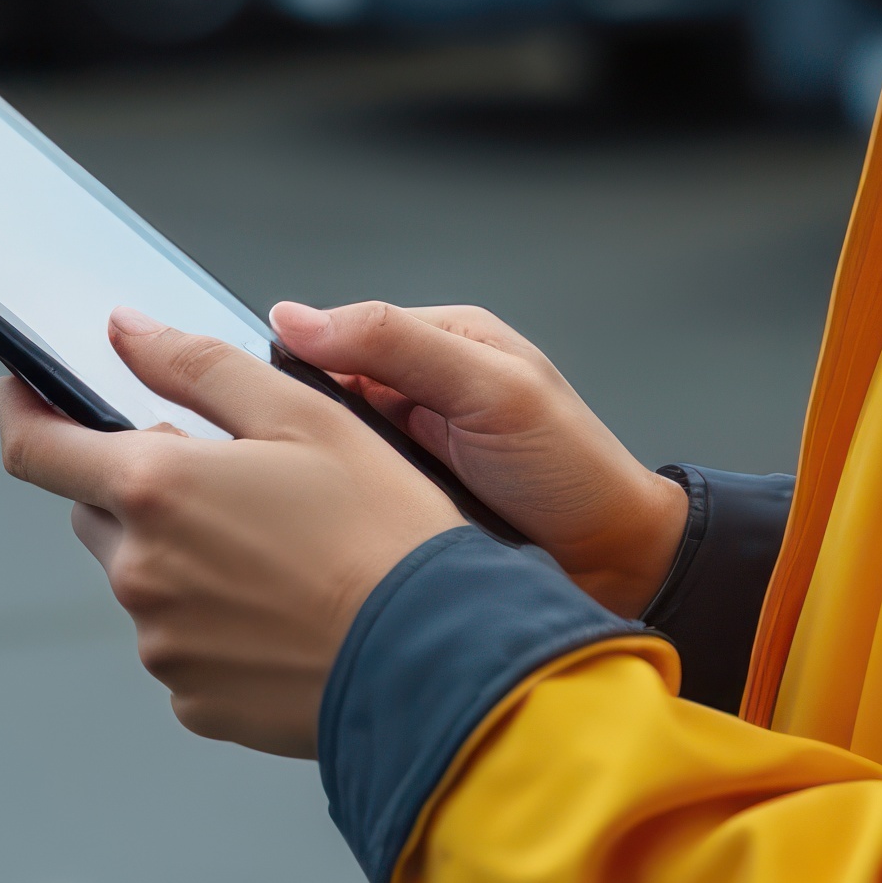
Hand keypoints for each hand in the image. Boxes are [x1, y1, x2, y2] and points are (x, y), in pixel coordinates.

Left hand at [0, 312, 465, 756]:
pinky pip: (183, 645)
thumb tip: (126, 331)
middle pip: (102, 514)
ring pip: (146, 581)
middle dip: (144, 491)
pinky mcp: (194, 701)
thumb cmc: (384, 533)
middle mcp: (141, 572)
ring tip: (282, 555)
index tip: (21, 396)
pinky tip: (285, 611)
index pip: (37, 449)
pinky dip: (216, 622)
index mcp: (156, 489)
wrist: (437, 660)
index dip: (21, 413)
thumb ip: (198, 363)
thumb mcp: (304, 415)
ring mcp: (163, 645)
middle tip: (235, 483)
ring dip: (185, 558)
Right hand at [267, 298, 687, 617]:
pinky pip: (352, 495)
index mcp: (443, 341)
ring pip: (332, 449)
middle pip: (327, 394)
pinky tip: (332, 526)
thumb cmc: (573, 471)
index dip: (298, 363)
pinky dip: (341, 509)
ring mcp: (412, 449)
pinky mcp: (407, 500)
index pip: (340, 334)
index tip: (267, 398)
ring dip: (320, 471)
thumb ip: (399, 345)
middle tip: (290, 456)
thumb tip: (301, 319)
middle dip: (305, 424)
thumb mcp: (489, 389)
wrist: (614, 563)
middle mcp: (421, 390)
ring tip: (309, 495)